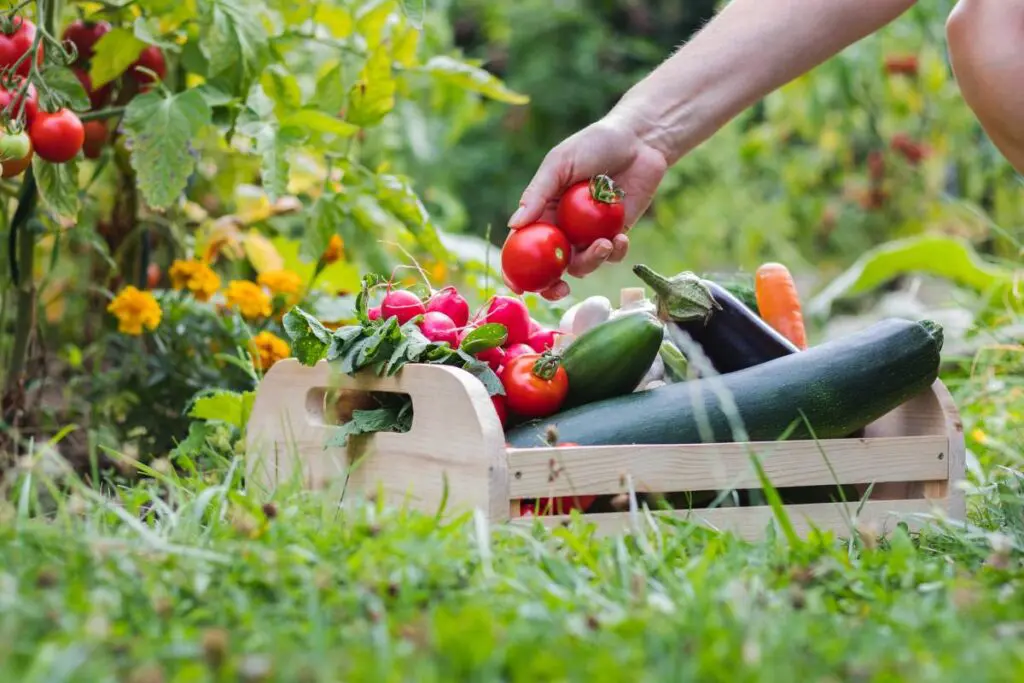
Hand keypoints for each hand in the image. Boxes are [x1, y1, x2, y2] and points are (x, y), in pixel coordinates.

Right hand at [503, 114, 668, 299]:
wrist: (639, 141)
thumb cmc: (594, 144)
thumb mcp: (560, 163)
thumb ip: (537, 193)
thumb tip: (513, 224)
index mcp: (543, 212)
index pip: (523, 246)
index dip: (516, 270)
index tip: (519, 287)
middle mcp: (563, 228)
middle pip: (551, 267)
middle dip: (553, 285)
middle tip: (561, 290)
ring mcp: (589, 234)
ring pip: (583, 264)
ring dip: (592, 261)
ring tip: (605, 244)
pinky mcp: (616, 234)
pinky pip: (612, 255)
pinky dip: (616, 252)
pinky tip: (621, 236)